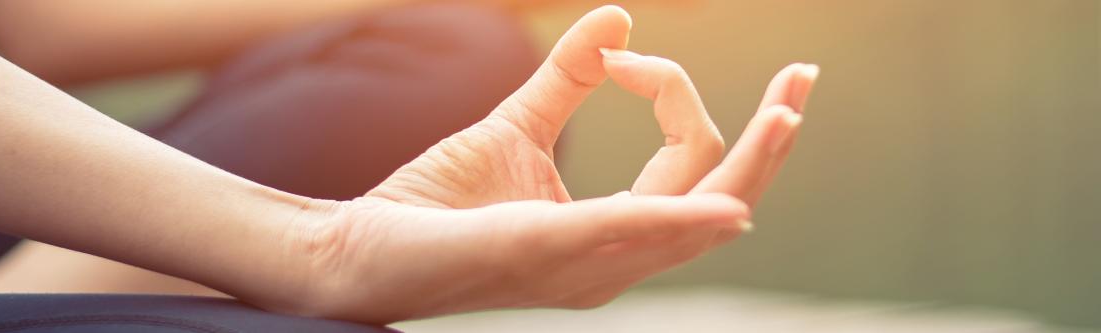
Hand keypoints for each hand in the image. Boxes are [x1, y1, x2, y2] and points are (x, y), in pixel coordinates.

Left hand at [269, 5, 819, 322]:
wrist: (363, 248)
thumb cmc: (436, 204)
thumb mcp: (515, 127)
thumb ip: (568, 79)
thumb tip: (620, 17)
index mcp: (612, 233)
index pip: (686, 166)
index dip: (669, 94)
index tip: (619, 56)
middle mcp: (613, 260)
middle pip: (720, 202)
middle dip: (768, 143)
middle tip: (803, 80)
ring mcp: (584, 265)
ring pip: (694, 221)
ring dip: (748, 164)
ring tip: (788, 111)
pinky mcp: (542, 252)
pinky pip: (625, 234)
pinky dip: (679, 218)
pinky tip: (727, 205)